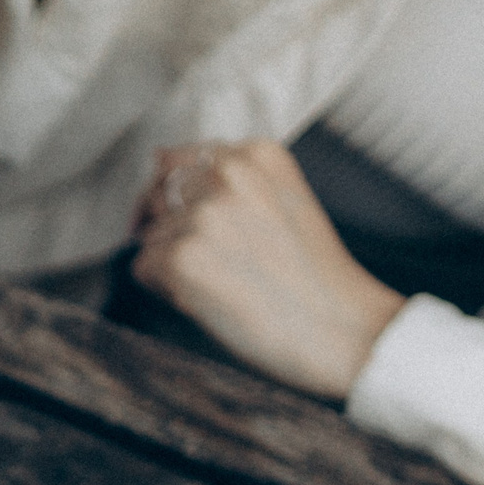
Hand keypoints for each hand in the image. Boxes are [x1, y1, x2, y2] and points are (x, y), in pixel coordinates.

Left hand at [131, 141, 405, 400]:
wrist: (341, 330)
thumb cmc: (312, 276)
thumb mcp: (281, 200)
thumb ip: (228, 179)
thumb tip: (156, 159)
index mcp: (256, 154)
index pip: (177, 160)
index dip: (176, 198)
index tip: (193, 225)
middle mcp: (227, 174)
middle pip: (154, 194)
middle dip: (164, 227)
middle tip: (210, 263)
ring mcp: (203, 216)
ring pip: (148, 235)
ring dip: (169, 262)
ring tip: (225, 283)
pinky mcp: (181, 258)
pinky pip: (141, 269)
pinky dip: (164, 290)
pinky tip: (211, 300)